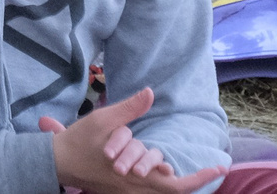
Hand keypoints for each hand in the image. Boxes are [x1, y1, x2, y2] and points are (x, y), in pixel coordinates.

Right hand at [41, 89, 223, 193]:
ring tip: (194, 170)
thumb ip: (130, 108)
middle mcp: (136, 188)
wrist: (57, 162)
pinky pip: (150, 193)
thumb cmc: (80, 141)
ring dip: (181, 183)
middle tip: (214, 169)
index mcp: (137, 175)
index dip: (202, 178)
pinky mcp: (122, 191)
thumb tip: (150, 92)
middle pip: (176, 193)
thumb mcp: (105, 119)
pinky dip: (163, 185)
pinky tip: (165, 172)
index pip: (178, 184)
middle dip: (197, 181)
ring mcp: (129, 192)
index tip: (219, 168)